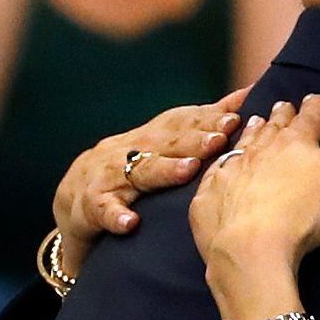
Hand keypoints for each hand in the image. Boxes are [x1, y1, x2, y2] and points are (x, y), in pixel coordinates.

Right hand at [54, 98, 243, 268]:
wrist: (73, 199)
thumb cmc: (130, 170)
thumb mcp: (163, 146)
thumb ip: (203, 125)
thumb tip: (246, 97)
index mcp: (150, 140)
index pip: (180, 124)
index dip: (206, 120)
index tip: (235, 119)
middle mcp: (129, 152)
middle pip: (165, 144)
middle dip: (193, 140)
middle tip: (219, 140)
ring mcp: (109, 177)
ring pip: (138, 172)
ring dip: (163, 170)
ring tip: (188, 170)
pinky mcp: (90, 206)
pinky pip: (103, 210)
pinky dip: (115, 215)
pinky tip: (130, 223)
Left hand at [189, 93, 319, 319]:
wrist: (250, 247)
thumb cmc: (305, 211)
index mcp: (295, 143)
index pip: (308, 118)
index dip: (314, 108)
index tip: (315, 98)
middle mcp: (259, 150)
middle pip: (272, 128)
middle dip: (280, 116)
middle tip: (282, 105)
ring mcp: (229, 172)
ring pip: (242, 145)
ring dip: (251, 133)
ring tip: (255, 122)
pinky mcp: (208, 198)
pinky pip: (213, 176)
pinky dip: (220, 167)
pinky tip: (220, 168)